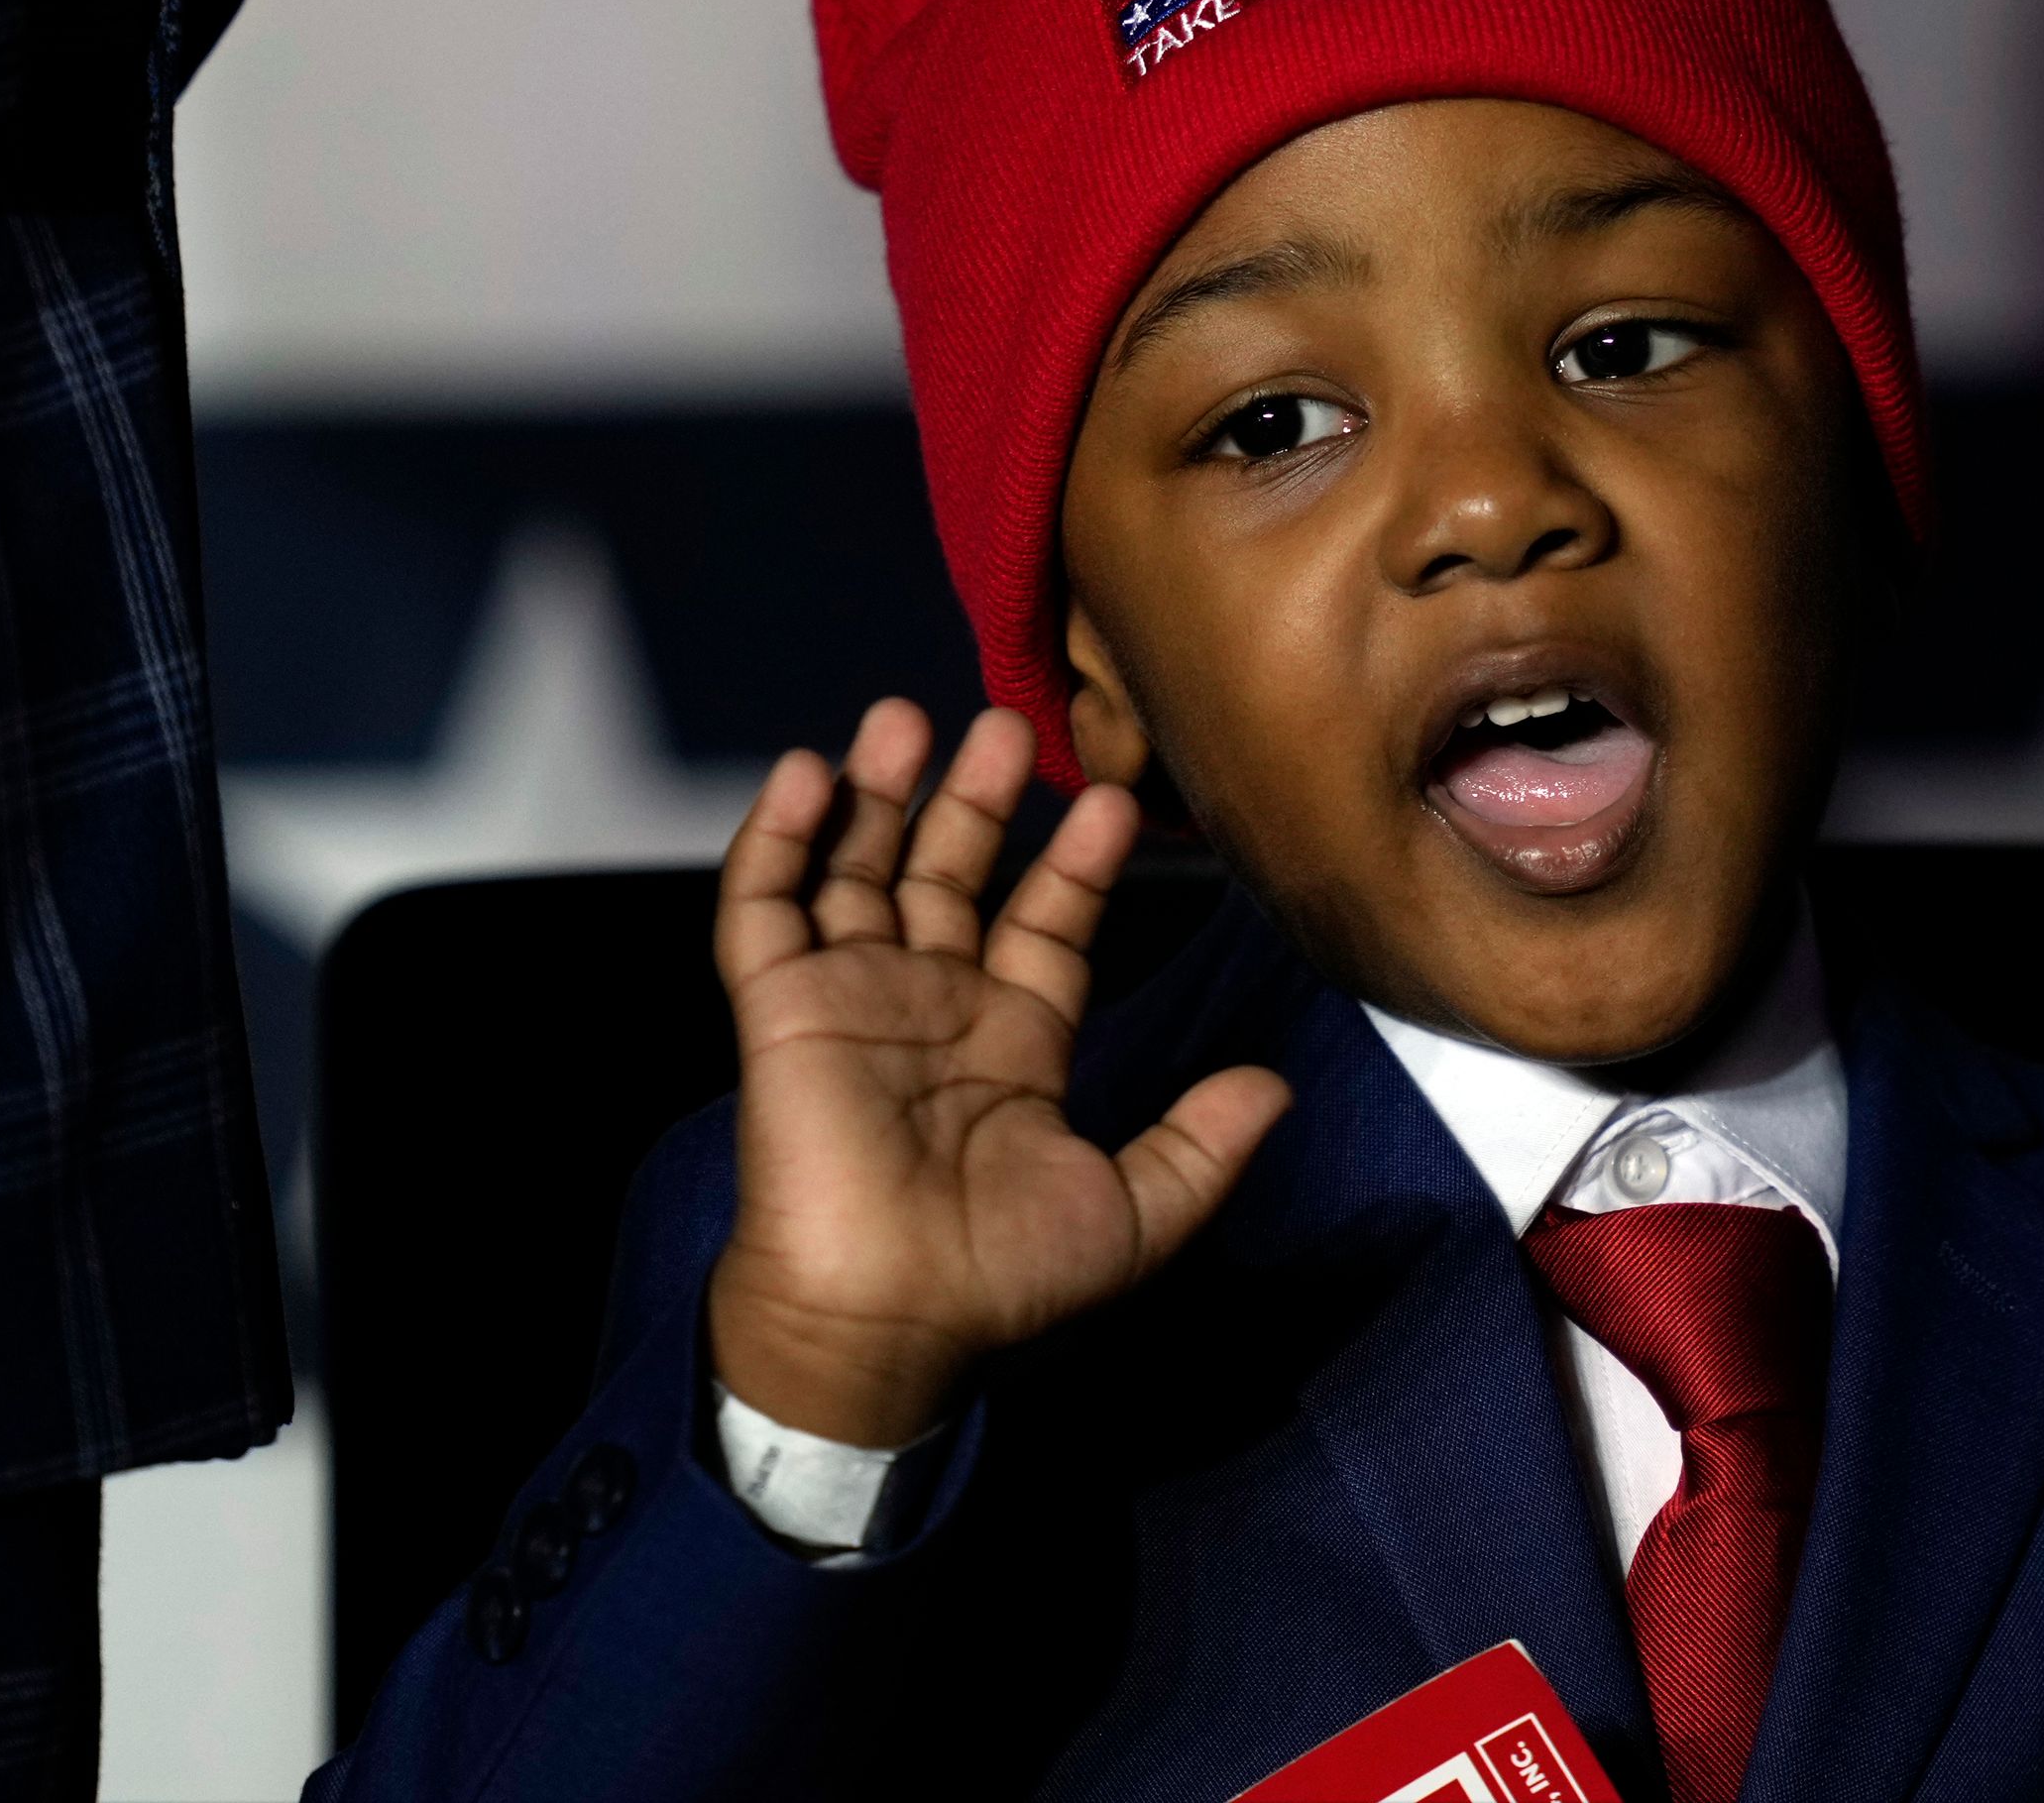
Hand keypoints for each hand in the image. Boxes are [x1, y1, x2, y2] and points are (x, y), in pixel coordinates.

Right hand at [704, 701, 1291, 1448]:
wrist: (890, 1325)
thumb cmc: (1000, 1284)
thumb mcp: (1135, 1213)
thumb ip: (1205, 1145)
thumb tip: (1276, 1086)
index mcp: (1014, 1042)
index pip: (1046, 923)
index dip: (1074, 862)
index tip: (1111, 800)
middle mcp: (933, 1006)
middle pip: (950, 873)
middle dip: (975, 799)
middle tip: (1005, 722)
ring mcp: (852, 1001)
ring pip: (860, 870)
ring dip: (878, 793)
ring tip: (906, 718)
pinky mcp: (780, 1011)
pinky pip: (766, 910)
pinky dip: (781, 841)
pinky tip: (810, 776)